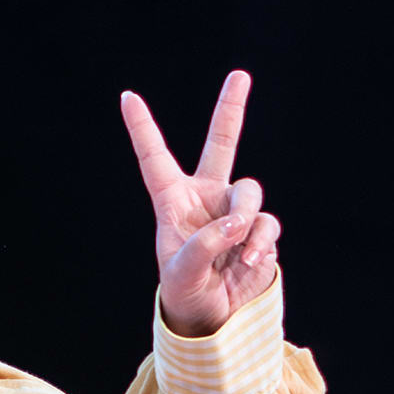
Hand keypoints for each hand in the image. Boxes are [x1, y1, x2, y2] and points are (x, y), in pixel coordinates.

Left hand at [122, 71, 280, 337]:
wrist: (213, 318)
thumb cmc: (184, 292)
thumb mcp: (179, 272)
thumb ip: (203, 245)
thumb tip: (236, 224)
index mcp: (173, 201)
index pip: (155, 159)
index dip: (142, 128)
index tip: (127, 98)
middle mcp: (206, 198)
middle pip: (222, 143)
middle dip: (232, 108)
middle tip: (240, 75)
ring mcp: (234, 211)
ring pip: (249, 193)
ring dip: (244, 218)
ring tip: (236, 247)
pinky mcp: (259, 231)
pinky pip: (266, 224)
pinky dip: (260, 242)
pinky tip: (249, 261)